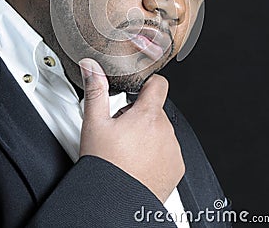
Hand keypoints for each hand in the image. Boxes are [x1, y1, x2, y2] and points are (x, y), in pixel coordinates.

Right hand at [79, 58, 184, 202]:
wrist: (114, 202)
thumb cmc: (105, 165)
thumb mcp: (95, 123)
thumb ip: (95, 90)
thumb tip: (92, 66)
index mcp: (147, 115)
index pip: (159, 84)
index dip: (148, 83)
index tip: (139, 89)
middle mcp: (165, 130)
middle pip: (155, 111)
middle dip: (140, 116)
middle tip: (121, 131)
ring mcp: (172, 150)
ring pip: (162, 131)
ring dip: (149, 135)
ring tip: (128, 150)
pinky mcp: (176, 168)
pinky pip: (169, 151)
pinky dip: (157, 153)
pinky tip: (139, 163)